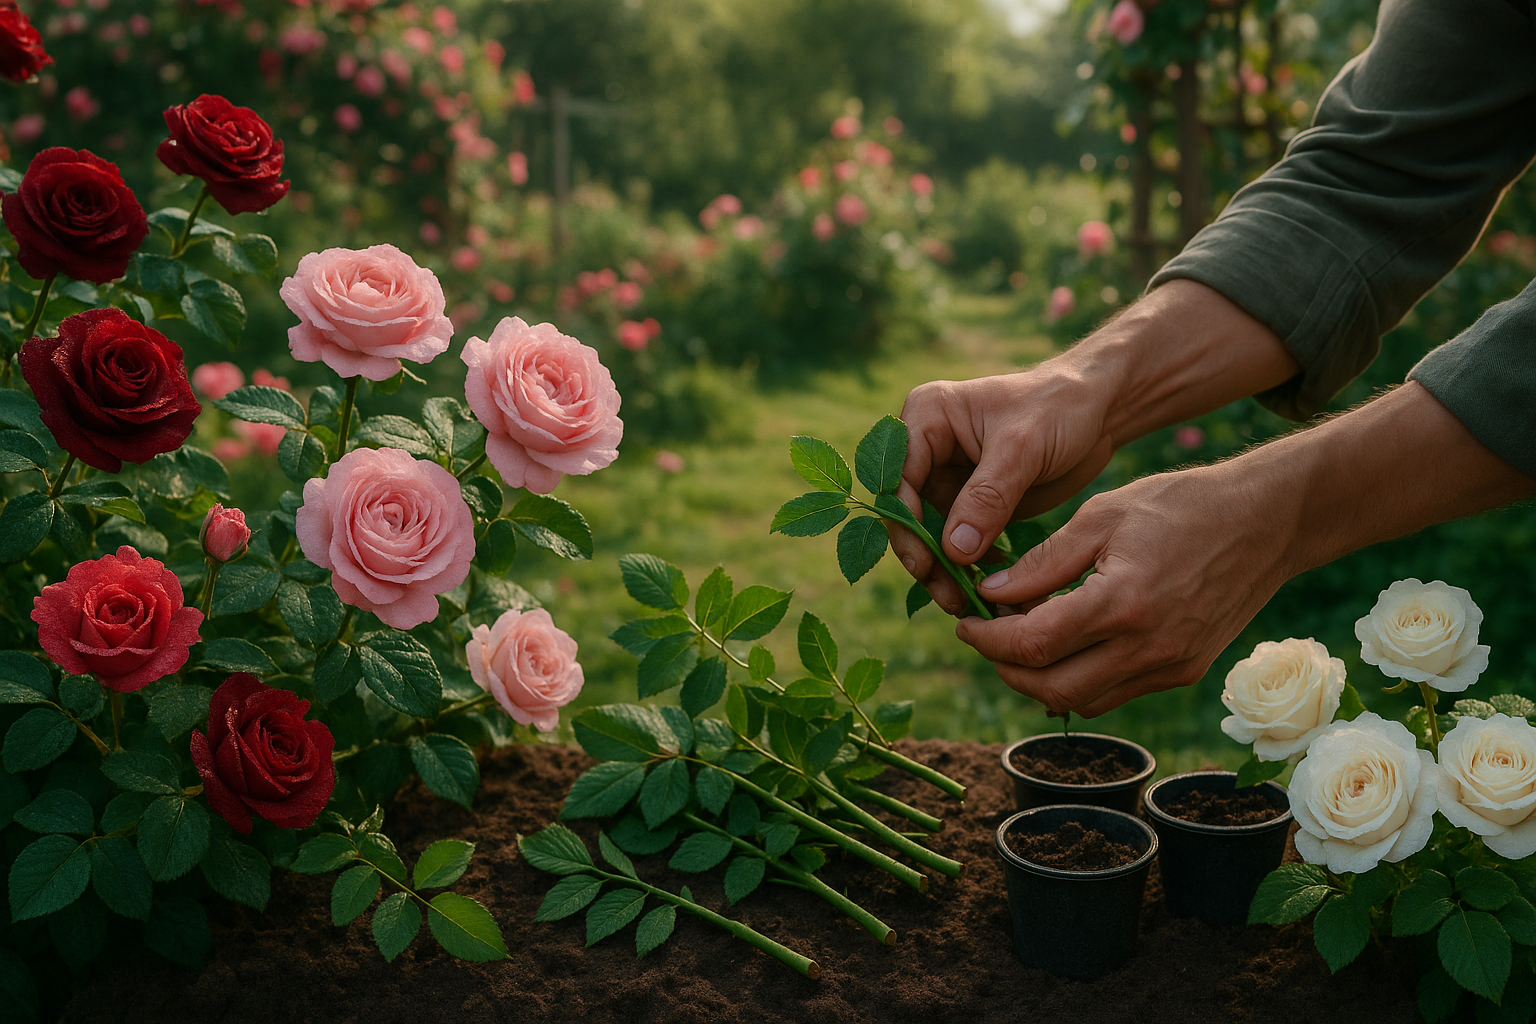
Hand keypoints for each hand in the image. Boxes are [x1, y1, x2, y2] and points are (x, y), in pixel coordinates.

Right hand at [891, 367, 1115, 615]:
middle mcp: (926, 447)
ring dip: (941, 569)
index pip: (898, 479)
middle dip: (922, 555)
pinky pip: (956, 541)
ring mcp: (946, 476)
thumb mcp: (1022, 448)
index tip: (925, 564)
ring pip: (928, 533)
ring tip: (962, 603)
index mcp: (926, 417)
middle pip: (906, 512)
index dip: (906, 524)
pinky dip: (965, 567)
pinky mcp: (970, 501)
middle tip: (946, 595)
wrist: (1097, 409)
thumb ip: (986, 498)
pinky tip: (980, 592)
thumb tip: (952, 551)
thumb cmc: (1059, 408)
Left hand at [957, 464, 1294, 715]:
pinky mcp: (1184, 671)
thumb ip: (1041, 562)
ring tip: (1020, 639)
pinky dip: (1079, 679)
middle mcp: (1147, 647)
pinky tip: (1065, 645)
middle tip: (985, 636)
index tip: (966, 622)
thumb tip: (989, 594)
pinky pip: (1115, 693)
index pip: (1032, 645)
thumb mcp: (1101, 516)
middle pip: (1051, 690)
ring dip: (1039, 680)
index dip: (988, 640)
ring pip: (1082, 701)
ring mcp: (1170, 666)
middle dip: (1006, 669)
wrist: (1267, 521)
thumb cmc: (1181, 504)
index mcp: (1121, 603)